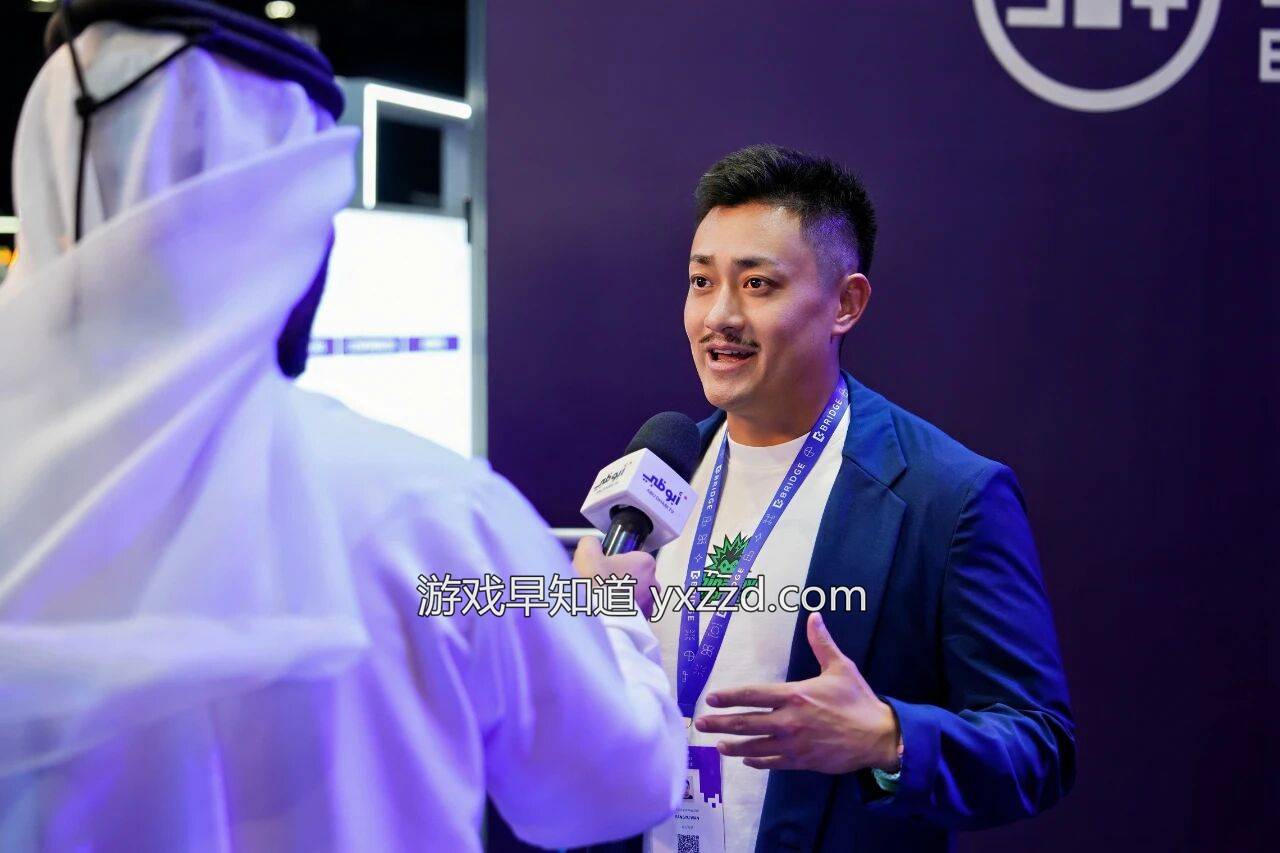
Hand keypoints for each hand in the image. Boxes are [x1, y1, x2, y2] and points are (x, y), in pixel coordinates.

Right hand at [572, 535, 661, 617]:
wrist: (598, 621)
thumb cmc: (596, 587)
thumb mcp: (587, 554)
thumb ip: (591, 542)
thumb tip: (591, 544)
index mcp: (645, 562)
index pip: (632, 556)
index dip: (615, 561)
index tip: (603, 569)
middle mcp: (654, 583)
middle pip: (634, 575)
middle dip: (619, 579)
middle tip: (600, 585)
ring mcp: (651, 604)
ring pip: (635, 595)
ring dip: (621, 596)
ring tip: (602, 600)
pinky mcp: (645, 621)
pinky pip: (634, 612)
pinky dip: (623, 611)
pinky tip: (608, 612)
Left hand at [694, 611, 899, 773]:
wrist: (878, 737)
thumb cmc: (858, 701)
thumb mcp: (840, 667)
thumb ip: (821, 643)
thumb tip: (814, 616)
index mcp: (794, 696)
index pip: (753, 695)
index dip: (729, 696)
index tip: (711, 698)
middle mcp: (788, 721)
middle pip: (746, 722)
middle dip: (721, 724)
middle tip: (701, 725)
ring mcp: (793, 744)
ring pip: (755, 746)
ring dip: (734, 746)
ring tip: (718, 746)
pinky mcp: (801, 761)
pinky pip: (773, 762)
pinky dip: (758, 761)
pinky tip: (748, 759)